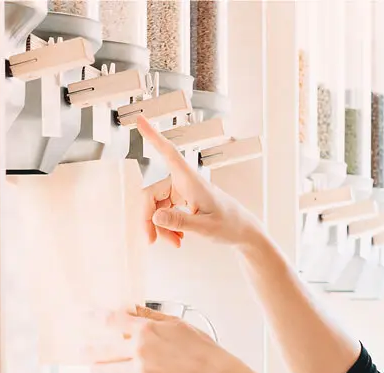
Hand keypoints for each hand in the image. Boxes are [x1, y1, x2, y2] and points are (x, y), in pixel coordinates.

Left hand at [93, 307, 234, 372]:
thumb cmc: (200, 348)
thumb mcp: (176, 323)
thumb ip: (150, 317)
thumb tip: (131, 309)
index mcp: (147, 328)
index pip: (113, 320)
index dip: (96, 317)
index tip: (86, 316)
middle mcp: (140, 346)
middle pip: (105, 345)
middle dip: (90, 347)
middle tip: (79, 348)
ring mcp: (141, 364)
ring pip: (111, 364)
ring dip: (97, 363)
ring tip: (89, 364)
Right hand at [136, 115, 260, 248]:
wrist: (245, 232)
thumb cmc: (231, 226)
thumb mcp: (206, 228)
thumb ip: (180, 222)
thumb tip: (156, 216)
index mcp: (191, 180)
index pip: (169, 153)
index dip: (153, 136)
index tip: (139, 117)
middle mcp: (184, 181)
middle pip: (152, 194)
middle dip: (150, 219)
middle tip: (152, 241)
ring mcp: (182, 190)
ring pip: (157, 206)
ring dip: (161, 227)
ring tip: (176, 243)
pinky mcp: (182, 199)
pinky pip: (165, 211)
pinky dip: (168, 226)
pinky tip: (178, 238)